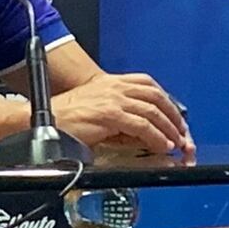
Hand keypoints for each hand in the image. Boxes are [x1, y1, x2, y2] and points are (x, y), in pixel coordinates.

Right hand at [52, 73, 193, 154]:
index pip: (147, 84)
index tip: (174, 115)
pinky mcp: (110, 114)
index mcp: (110, 82)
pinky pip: (142, 126)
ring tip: (176, 142)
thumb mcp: (96, 109)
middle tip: (182, 131)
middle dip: (173, 114)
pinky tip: (162, 145)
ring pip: (152, 111)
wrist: (46, 119)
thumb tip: (142, 133)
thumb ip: (119, 116)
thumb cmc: (66, 117)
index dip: (165, 99)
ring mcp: (113, 99)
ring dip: (169, 128)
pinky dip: (156, 137)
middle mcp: (114, 87)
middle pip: (155, 95)